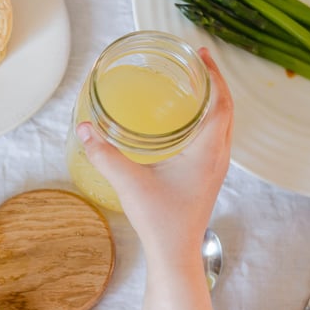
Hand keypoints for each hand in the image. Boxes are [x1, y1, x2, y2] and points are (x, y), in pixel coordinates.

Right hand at [76, 48, 233, 266]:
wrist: (174, 254)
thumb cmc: (159, 221)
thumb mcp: (128, 182)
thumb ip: (104, 153)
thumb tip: (83, 128)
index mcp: (207, 151)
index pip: (221, 103)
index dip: (213, 76)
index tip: (200, 55)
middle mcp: (217, 157)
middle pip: (225, 110)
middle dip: (213, 84)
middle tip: (196, 63)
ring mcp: (215, 169)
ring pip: (221, 126)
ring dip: (212, 102)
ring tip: (193, 87)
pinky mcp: (207, 178)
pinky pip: (214, 140)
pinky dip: (205, 122)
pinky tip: (184, 124)